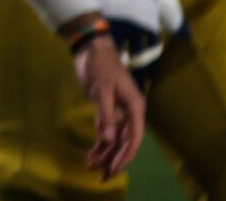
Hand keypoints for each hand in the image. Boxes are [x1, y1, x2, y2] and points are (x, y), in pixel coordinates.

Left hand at [73, 33, 144, 179]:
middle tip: (104, 177)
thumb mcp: (102, 89)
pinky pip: (105, 130)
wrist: (91, 48)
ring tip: (93, 169)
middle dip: (115, 159)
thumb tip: (108, 140)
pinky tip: (91, 155)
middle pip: (124, 141)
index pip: (133, 137)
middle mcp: (129, 112)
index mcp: (135, 107)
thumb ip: (105, 114)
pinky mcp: (106, 109)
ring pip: (114, 138)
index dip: (125, 155)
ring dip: (105, 153)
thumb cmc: (100, 65)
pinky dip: (98, 142)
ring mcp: (118, 111)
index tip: (115, 169)